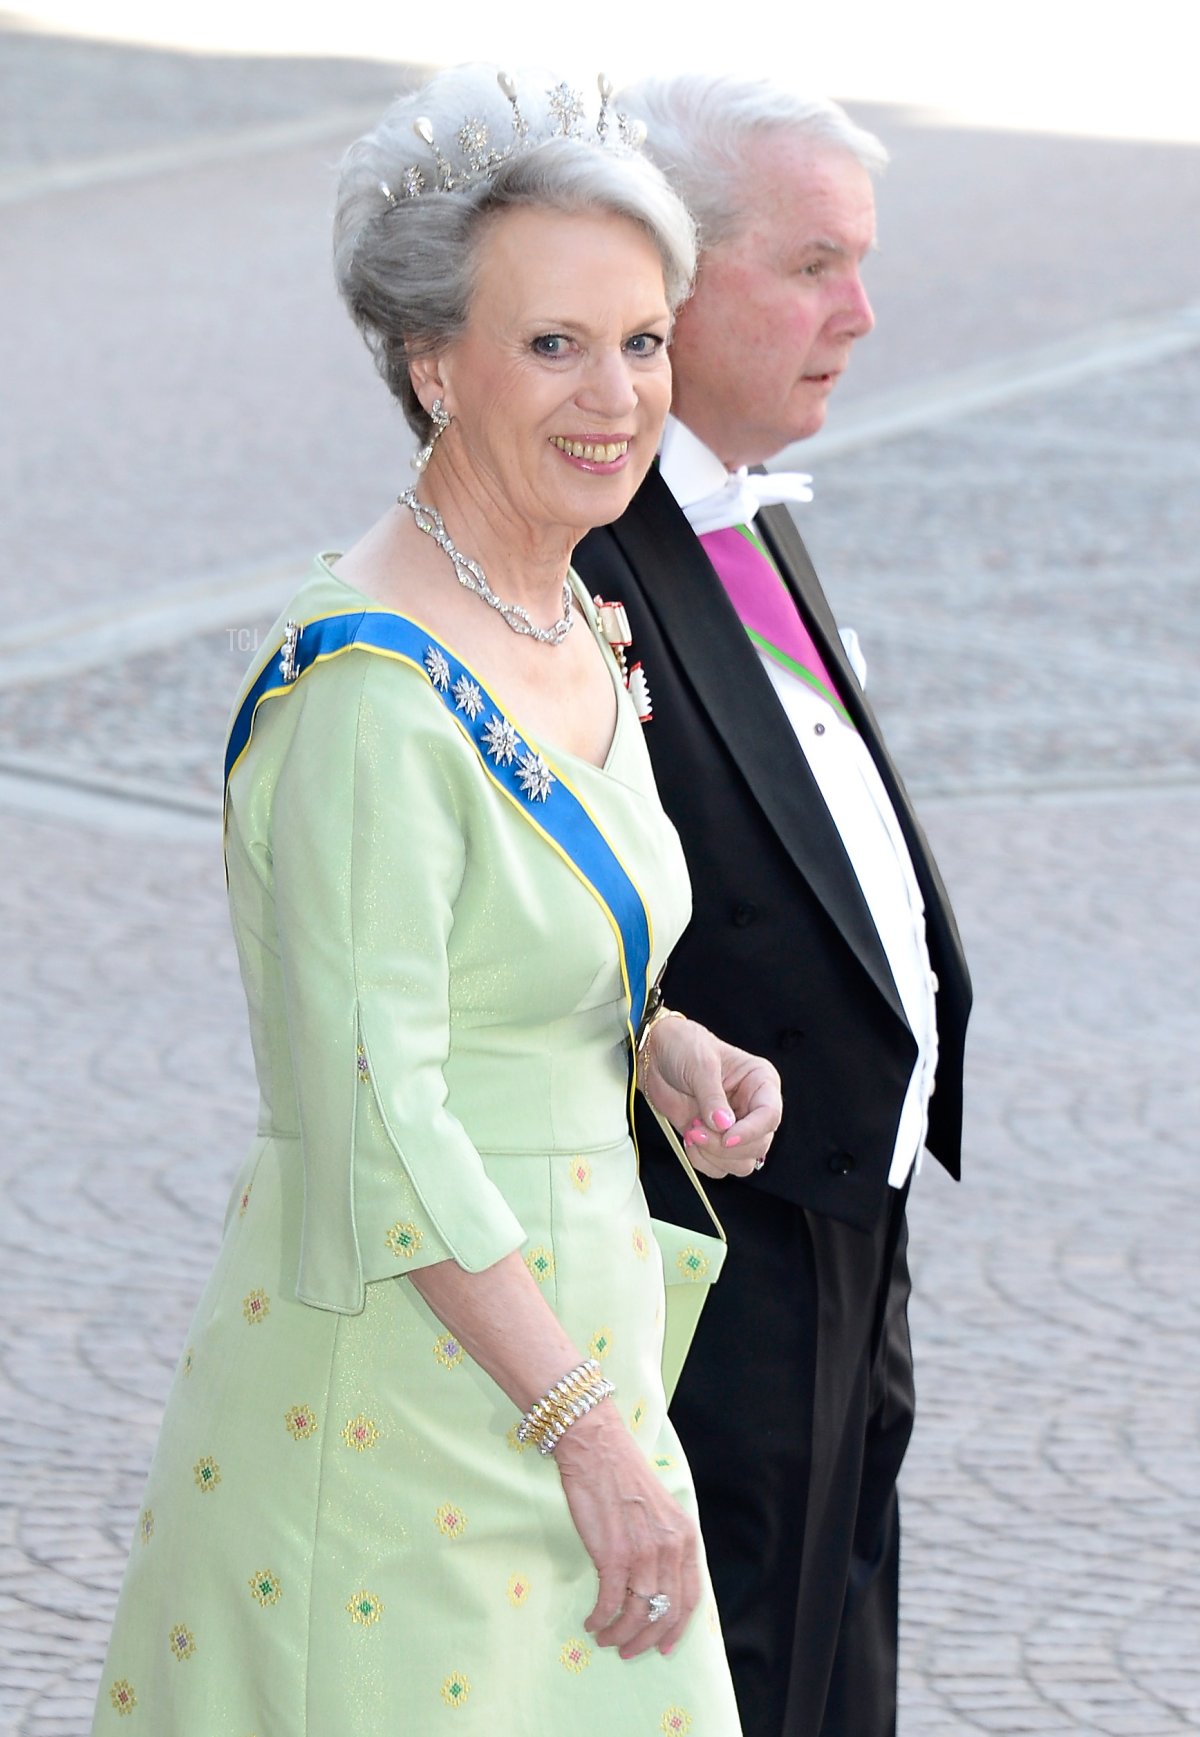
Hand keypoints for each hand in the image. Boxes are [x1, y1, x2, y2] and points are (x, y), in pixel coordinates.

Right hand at [555, 1404, 700, 1658]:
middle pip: (665, 1613)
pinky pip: (610, 1602)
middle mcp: (670, 1547)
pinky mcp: (613, 1554)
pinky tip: (591, 1621)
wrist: (597, 1449)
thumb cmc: (624, 1478)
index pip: (690, 1599)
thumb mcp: (660, 1512)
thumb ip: (666, 1547)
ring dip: (619, 1634)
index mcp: (686, 1537)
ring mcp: (643, 1552)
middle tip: (627, 1651)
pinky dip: (600, 1618)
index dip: (676, 1630)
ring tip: (604, 1637)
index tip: (662, 1648)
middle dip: (646, 1640)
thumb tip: (659, 1588)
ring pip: (637, 1614)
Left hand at [639, 1016, 780, 1178]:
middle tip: (696, 1129)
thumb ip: (712, 1097)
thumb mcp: (700, 1065)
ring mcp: (735, 1127)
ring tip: (692, 1131)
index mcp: (761, 1083)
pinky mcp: (715, 1141)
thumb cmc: (684, 1046)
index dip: (751, 1132)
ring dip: (713, 1155)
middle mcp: (753, 1108)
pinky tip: (689, 1139)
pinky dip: (703, 1160)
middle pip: (758, 1146)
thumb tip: (724, 1126)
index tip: (726, 1138)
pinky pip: (719, 1167)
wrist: (655, 1054)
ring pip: (742, 1163)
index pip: (770, 1116)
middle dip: (724, 1145)